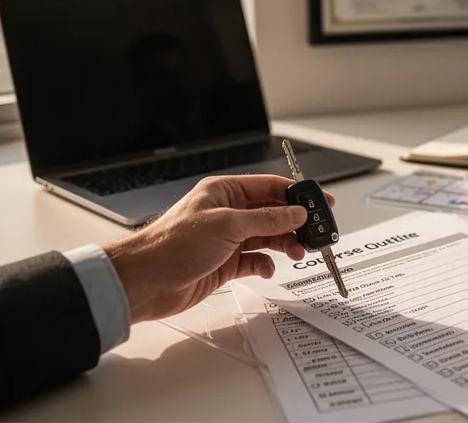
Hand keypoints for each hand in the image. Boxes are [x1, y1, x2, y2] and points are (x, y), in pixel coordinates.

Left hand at [104, 174, 334, 322]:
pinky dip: (265, 264)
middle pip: (272, 213)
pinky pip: (255, 260)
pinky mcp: (225, 263)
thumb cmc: (173, 244)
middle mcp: (228, 213)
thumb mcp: (228, 225)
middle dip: (295, 222)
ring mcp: (227, 238)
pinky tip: (268, 268)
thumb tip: (296, 213)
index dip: (297, 193)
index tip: (321, 201)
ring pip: (267, 237)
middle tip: (316, 232)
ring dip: (285, 244)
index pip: (269, 187)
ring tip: (298, 251)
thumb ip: (267, 219)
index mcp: (225, 192)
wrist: (146, 281)